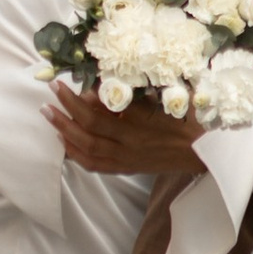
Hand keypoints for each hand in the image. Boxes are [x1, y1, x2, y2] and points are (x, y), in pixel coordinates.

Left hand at [45, 85, 206, 177]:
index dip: (76, 100)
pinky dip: (77, 155)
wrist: (204, 149)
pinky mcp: (128, 169)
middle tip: (48, 100)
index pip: (99, 113)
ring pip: (89, 151)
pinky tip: (66, 143)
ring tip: (51, 118)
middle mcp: (131, 145)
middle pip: (89, 132)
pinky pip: (97, 166)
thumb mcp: (162, 98)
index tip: (61, 85)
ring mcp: (128, 160)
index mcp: (141, 124)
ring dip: (66, 134)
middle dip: (64, 115)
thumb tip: (96, 90)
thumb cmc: (187, 117)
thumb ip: (129, 96)